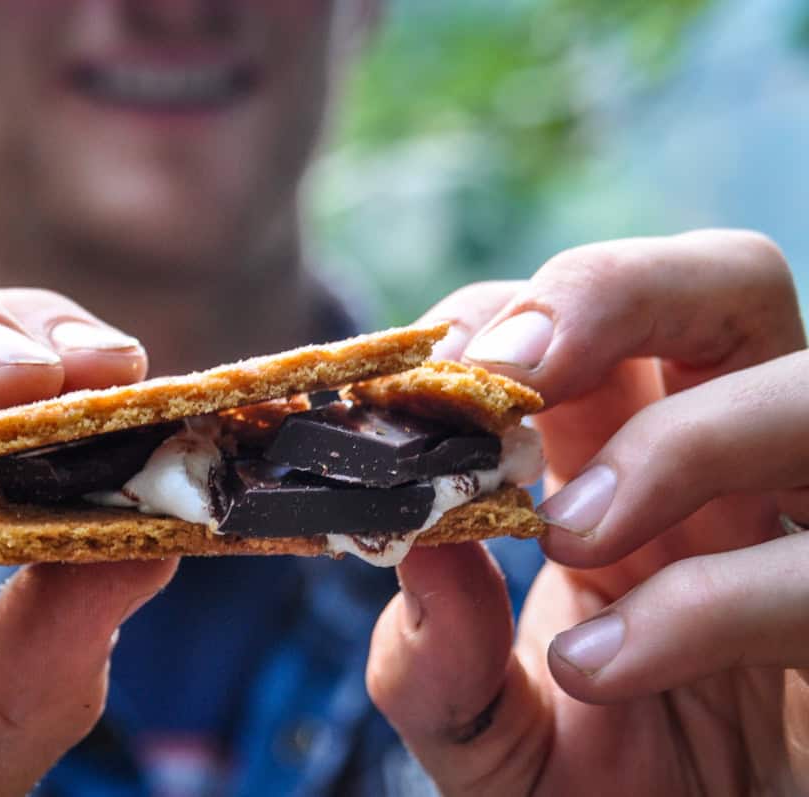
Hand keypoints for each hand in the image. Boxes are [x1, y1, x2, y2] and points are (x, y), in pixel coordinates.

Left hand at [366, 230, 808, 793]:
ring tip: (568, 533)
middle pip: (727, 285)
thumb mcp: (486, 731)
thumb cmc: (602, 787)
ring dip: (679, 439)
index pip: (585, 319)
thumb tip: (421, 551)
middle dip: (617, 291)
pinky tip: (600, 673)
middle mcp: (732, 476)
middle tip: (513, 370)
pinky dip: (708, 604)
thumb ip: (437, 659)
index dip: (506, 314)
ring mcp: (808, 536)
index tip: (424, 375)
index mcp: (627, 463)